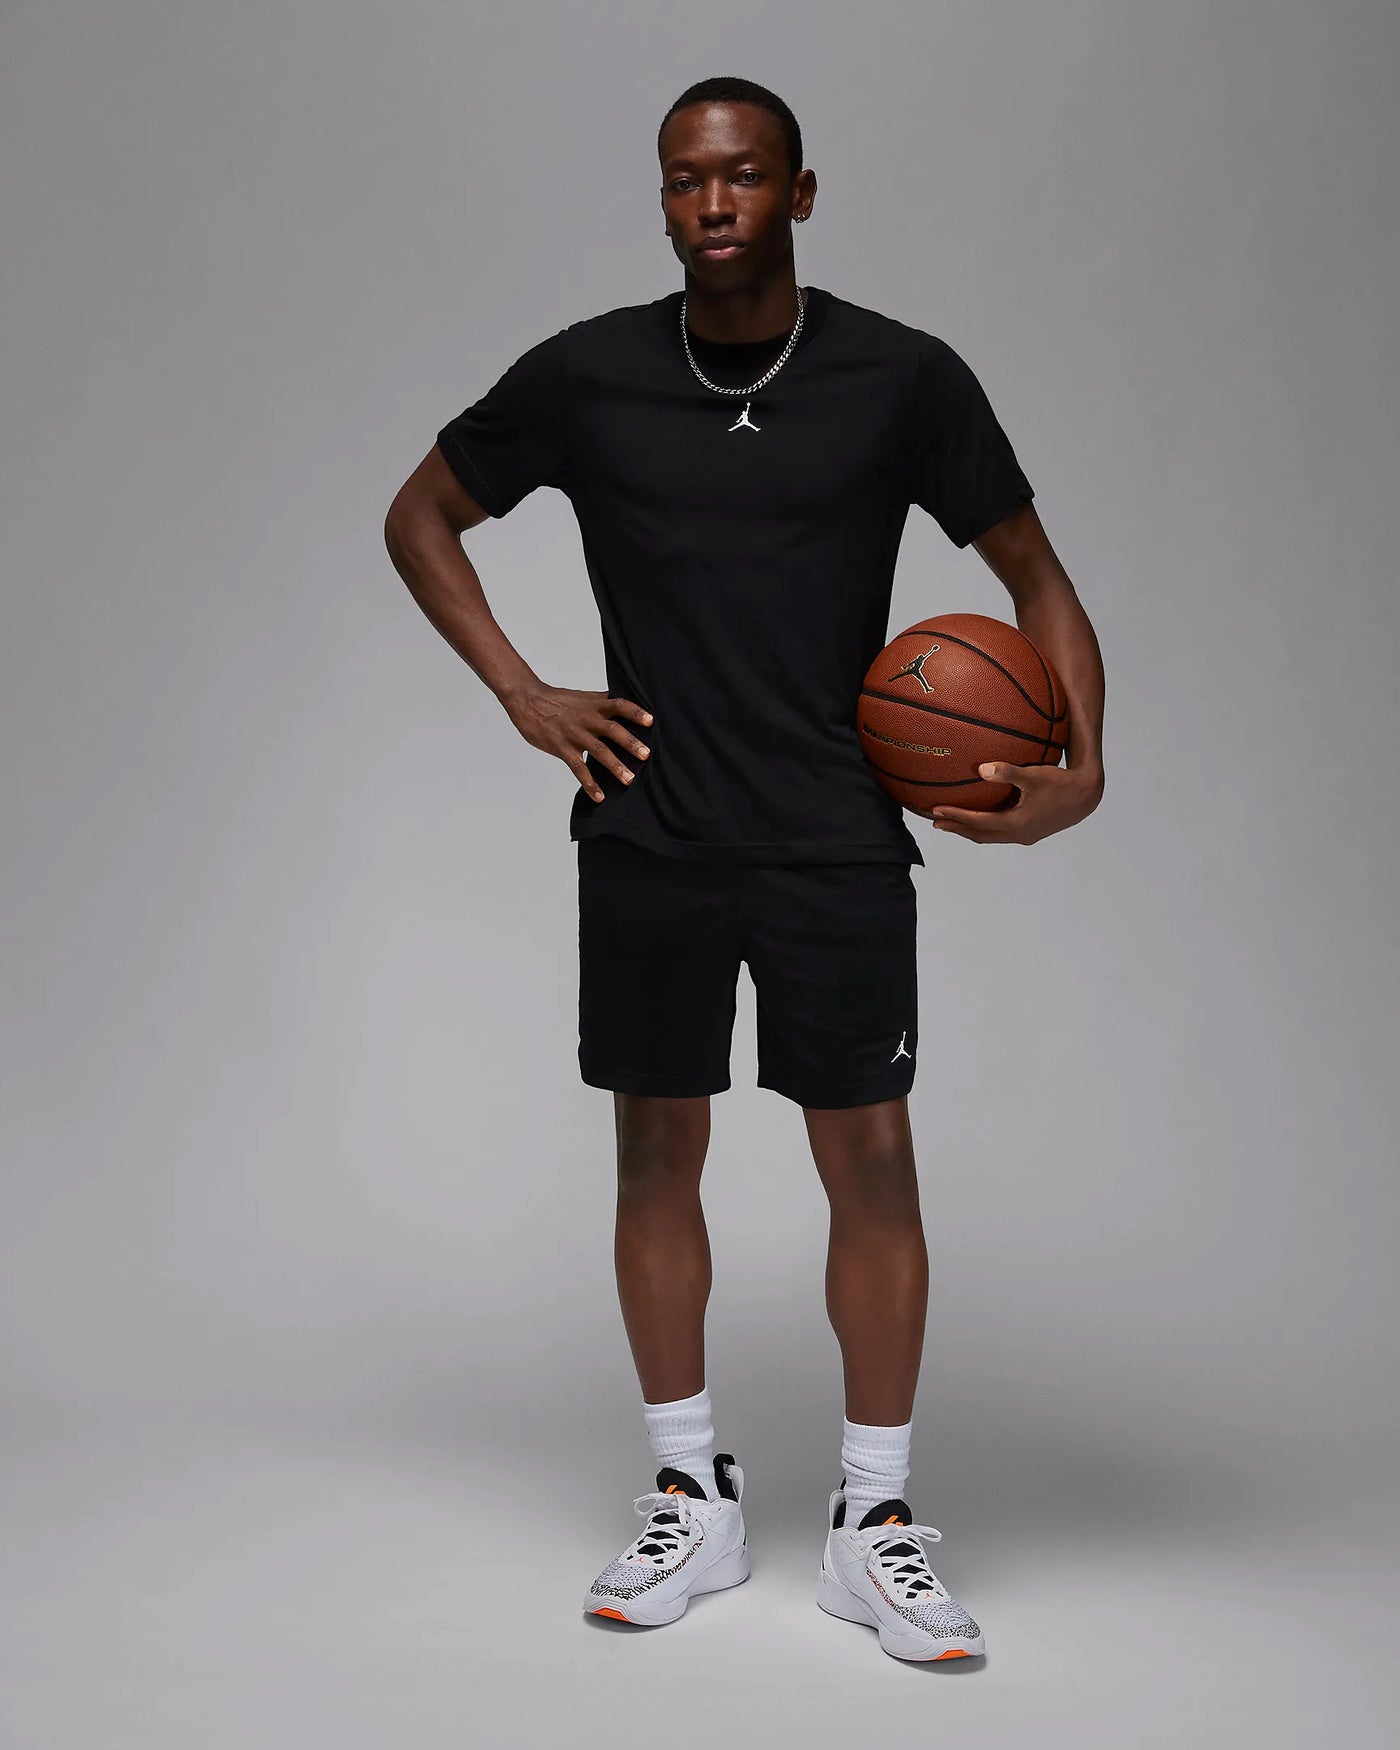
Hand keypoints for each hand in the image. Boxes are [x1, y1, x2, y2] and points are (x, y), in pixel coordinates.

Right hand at [503, 683, 653, 802]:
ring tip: (629, 780)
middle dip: (630, 743)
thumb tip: (623, 704)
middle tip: (646, 755)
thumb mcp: (583, 697)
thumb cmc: (556, 700)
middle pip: (612, 730)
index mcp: (594, 706)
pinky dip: (589, 784)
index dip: (635, 712)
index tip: (651, 721)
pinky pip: (578, 768)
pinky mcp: (562, 748)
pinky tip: (599, 796)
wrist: (528, 700)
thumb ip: (602, 702)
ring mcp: (575, 735)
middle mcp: (587, 719)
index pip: (619, 705)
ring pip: (598, 751)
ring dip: (615, 766)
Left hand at [915, 761, 1102, 844]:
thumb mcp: (1034, 775)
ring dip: (968, 830)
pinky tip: (978, 817)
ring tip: (949, 822)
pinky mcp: (1029, 831)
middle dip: (956, 828)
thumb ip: (1008, 772)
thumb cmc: (1062, 783)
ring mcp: (1024, 835)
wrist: (1086, 797)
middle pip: (979, 834)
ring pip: (989, 836)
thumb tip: (981, 768)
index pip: (978, 822)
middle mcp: (1018, 834)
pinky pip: (999, 832)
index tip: (936, 810)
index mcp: (1016, 823)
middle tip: (934, 821)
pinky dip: (983, 827)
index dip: (956, 816)